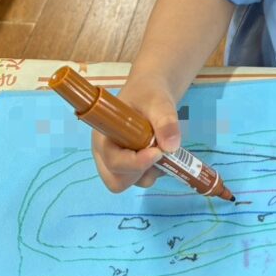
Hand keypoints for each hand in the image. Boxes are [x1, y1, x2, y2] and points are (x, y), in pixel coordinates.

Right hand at [91, 76, 181, 192]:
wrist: (152, 93)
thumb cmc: (148, 94)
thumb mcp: (158, 102)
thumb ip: (165, 121)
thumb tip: (171, 147)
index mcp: (103, 137)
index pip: (113, 162)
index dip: (136, 163)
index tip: (157, 152)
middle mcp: (105, 153)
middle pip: (116, 181)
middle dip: (140, 172)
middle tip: (157, 152)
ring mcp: (117, 161)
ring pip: (130, 182)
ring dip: (150, 171)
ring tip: (161, 147)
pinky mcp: (130, 165)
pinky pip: (141, 178)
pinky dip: (154, 170)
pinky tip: (161, 150)